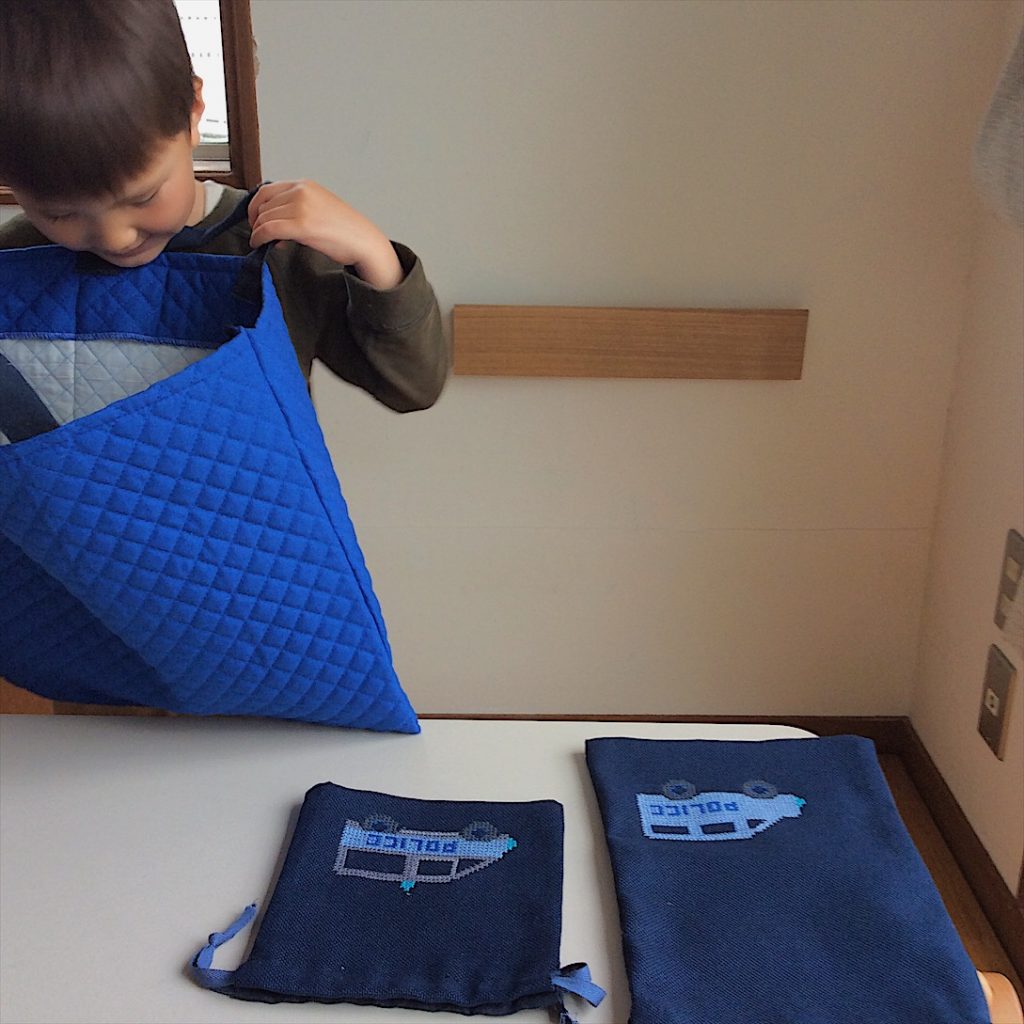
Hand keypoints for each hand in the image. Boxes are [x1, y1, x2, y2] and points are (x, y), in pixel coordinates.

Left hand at [248, 180, 403, 288]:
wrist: (364, 241)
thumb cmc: (346, 229)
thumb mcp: (318, 208)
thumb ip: (296, 209)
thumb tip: (275, 223)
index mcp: (305, 185)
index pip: (266, 190)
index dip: (256, 207)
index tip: (256, 220)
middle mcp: (301, 191)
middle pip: (263, 204)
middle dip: (257, 220)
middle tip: (259, 234)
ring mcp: (300, 207)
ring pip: (264, 217)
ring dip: (258, 231)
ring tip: (263, 242)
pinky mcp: (301, 225)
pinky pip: (268, 229)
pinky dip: (259, 238)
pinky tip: (260, 244)